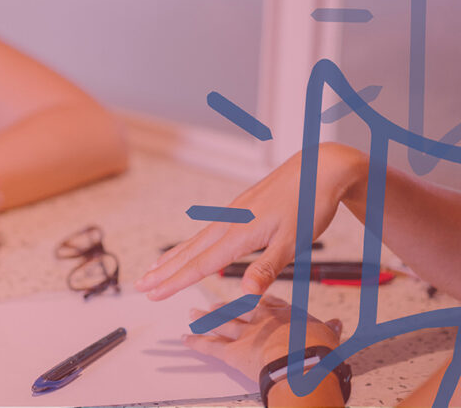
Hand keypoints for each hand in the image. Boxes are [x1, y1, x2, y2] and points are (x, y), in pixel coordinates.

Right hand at [135, 143, 366, 299]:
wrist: (321, 169)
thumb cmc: (310, 204)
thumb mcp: (293, 242)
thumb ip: (267, 268)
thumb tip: (246, 293)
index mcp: (240, 233)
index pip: (200, 264)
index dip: (174, 281)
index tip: (152, 293)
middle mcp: (230, 221)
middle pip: (190, 251)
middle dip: (164, 271)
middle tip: (139, 285)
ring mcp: (234, 212)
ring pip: (196, 239)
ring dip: (174, 256)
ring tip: (155, 268)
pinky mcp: (241, 207)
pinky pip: (208, 230)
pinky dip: (192, 243)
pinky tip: (192, 247)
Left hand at [183, 296, 342, 379]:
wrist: (303, 363)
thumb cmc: (318, 349)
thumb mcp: (329, 335)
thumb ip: (329, 328)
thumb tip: (337, 323)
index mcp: (284, 313)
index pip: (267, 302)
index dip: (258, 300)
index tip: (251, 296)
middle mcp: (261, 319)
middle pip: (238, 310)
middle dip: (225, 307)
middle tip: (214, 304)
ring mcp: (245, 334)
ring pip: (220, 323)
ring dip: (205, 319)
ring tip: (193, 314)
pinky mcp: (233, 353)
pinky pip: (210, 347)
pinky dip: (196, 343)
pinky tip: (185, 339)